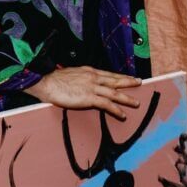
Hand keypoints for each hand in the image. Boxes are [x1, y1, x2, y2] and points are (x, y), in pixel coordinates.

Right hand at [25, 66, 140, 119]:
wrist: (47, 82)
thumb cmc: (55, 80)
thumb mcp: (72, 74)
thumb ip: (81, 78)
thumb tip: (84, 82)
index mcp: (89, 71)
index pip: (108, 74)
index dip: (119, 76)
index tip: (128, 77)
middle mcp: (94, 77)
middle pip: (115, 80)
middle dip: (128, 82)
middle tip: (139, 82)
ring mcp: (92, 87)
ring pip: (114, 93)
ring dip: (126, 98)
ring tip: (136, 103)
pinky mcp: (89, 98)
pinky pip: (106, 104)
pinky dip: (116, 110)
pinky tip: (122, 114)